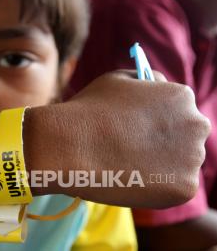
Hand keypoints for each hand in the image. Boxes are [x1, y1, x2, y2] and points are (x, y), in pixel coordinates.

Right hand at [27, 70, 210, 207]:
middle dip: (166, 143)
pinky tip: (133, 179)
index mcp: (181, 96)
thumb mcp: (118, 79)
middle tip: (133, 150)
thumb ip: (146, 81)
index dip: (156, 121)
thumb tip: (159, 87)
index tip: (138, 130)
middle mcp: (196, 124)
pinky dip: (157, 188)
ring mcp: (192, 158)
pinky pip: (174, 189)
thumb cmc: (88, 110)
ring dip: (162, 166)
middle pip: (187, 136)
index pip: (179, 109)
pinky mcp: (184, 188)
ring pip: (182, 164)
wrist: (72, 145)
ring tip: (129, 166)